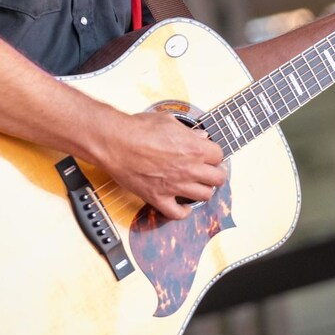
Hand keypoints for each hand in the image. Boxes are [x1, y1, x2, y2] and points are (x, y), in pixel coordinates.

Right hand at [91, 110, 226, 218]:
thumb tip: (199, 136)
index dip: (214, 154)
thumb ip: (187, 131)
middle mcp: (189, 169)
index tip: (209, 155)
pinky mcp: (159, 198)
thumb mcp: (167, 120)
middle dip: (215, 174)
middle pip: (218, 179)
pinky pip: (177, 213)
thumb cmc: (137, 129)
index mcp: (194, 148)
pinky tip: (182, 206)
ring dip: (202, 190)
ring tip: (196, 185)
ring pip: (204, 196)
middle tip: (208, 171)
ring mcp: (175, 186)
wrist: (115, 142)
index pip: (219, 155)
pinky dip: (182, 212)